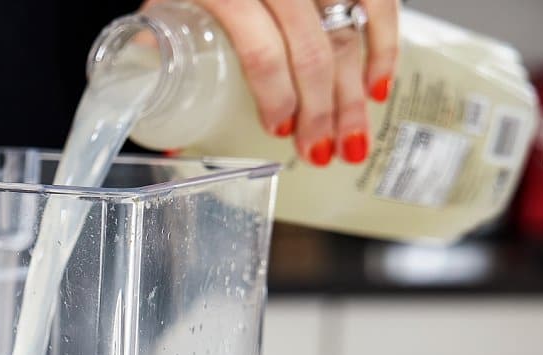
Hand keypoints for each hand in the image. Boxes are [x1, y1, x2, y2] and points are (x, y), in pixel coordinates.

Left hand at [142, 0, 398, 165]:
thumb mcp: (161, 3)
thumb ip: (157, 48)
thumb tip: (164, 119)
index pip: (261, 50)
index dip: (275, 94)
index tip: (278, 128)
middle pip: (312, 48)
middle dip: (321, 109)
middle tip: (318, 152)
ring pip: (349, 30)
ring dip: (354, 91)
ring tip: (352, 140)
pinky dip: (385, 43)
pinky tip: (377, 87)